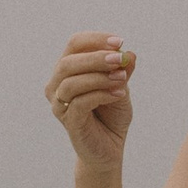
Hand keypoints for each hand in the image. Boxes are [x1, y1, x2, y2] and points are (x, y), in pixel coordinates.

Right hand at [45, 29, 135, 169]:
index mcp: (67, 70)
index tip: (120, 42)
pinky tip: (119, 93)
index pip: (74, 44)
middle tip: (121, 59)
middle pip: (68, 62)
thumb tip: (130, 54)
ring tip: (122, 79)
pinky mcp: (69, 122)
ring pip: (71, 82)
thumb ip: (122, 71)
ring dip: (100, 76)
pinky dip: (101, 94)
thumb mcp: (121, 86)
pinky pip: (80, 103)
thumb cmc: (111, 115)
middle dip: (96, 57)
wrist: (109, 148)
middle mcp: (57, 85)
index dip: (96, 40)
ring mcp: (59, 105)